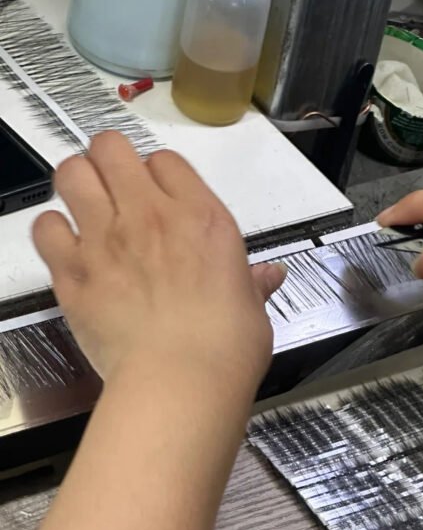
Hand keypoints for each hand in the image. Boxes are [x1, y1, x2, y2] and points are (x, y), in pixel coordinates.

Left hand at [33, 132, 285, 387]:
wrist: (181, 381)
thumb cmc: (224, 349)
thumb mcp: (253, 310)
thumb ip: (253, 284)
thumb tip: (268, 277)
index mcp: (201, 218)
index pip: (166, 161)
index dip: (160, 176)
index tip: (162, 197)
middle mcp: (149, 216)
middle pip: (111, 148)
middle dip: (109, 163)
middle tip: (115, 189)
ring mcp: (106, 240)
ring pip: (72, 174)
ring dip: (77, 185)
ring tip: (86, 209)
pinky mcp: (73, 272)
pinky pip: (46, 227)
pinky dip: (52, 233)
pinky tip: (68, 249)